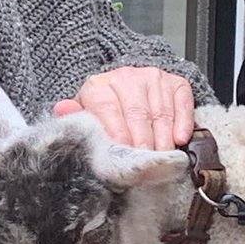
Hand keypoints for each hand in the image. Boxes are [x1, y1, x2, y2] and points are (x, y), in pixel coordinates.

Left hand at [53, 66, 194, 149]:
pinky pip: (182, 104)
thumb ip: (74, 116)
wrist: (127, 88)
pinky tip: (179, 140)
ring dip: (162, 140)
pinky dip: (182, 124)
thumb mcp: (85, 114)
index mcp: (100, 86)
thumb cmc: (105, 109)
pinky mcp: (176, 83)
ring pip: (161, 113)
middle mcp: (127, 77)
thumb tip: (62, 110)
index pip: (108, 111)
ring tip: (160, 160)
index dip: (117, 136)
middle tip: (144, 166)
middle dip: (142, 144)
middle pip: (137, 114)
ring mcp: (153, 78)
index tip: (123, 157)